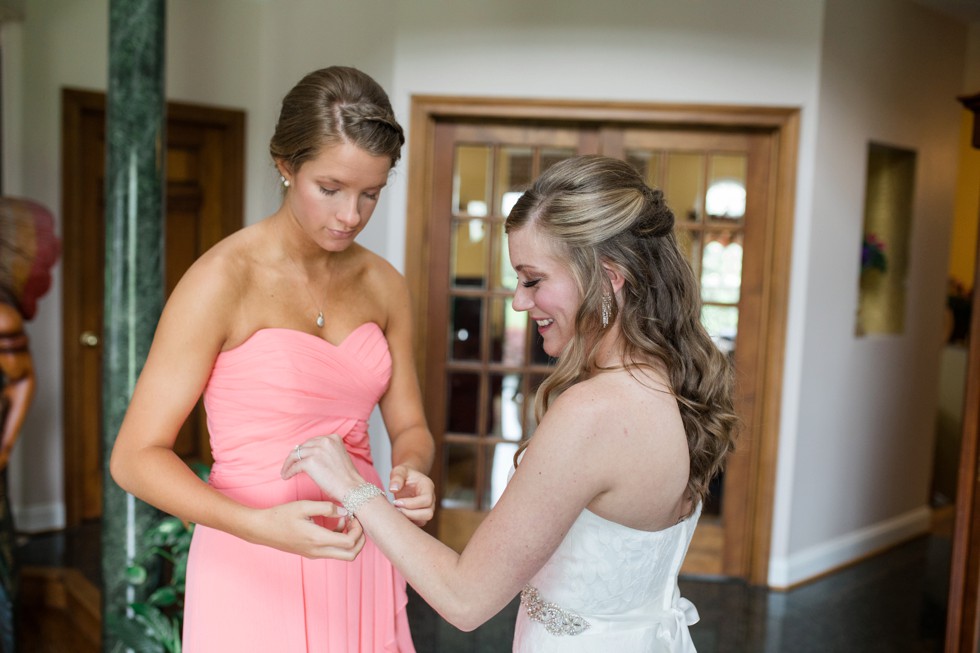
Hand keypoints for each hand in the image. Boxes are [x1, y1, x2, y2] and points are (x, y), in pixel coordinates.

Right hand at [248, 500, 364, 559]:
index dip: (358, 529)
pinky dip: (339, 540)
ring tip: (345, 521)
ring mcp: (314, 554)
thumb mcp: (304, 506)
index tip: (353, 515)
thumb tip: (344, 510)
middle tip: (356, 523)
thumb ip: (326, 507)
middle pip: (351, 555)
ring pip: (343, 555)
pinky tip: (334, 525)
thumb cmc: (280, 516)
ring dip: (350, 540)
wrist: (261, 529)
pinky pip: (332, 551)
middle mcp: (318, 551)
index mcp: (317, 539)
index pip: (350, 542)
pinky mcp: (311, 553)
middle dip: (360, 540)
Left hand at [280, 434, 364, 500]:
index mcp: (333, 438)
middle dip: (296, 455)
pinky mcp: (310, 462)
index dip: (306, 450)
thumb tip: (308, 453)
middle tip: (290, 464)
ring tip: (285, 471)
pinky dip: (288, 471)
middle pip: (303, 446)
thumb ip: (326, 452)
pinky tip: (286, 476)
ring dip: (288, 463)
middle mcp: (325, 441)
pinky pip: (294, 466)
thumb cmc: (347, 477)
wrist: (352, 487)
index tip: (300, 457)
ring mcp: (317, 450)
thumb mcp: (339, 456)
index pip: (313, 441)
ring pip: (295, 454)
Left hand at [389, 465, 434, 526]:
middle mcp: (431, 499)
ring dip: (409, 518)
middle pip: (428, 513)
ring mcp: (427, 508)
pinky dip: (407, 522)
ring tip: (396, 510)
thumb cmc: (404, 474)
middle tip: (396, 507)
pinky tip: (398, 514)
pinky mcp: (421, 515)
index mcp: (428, 487)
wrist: (406, 478)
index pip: (426, 500)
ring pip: (424, 520)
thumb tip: (393, 489)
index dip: (411, 504)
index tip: (397, 502)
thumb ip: (396, 477)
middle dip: (410, 513)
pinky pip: (417, 523)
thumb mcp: (399, 471)